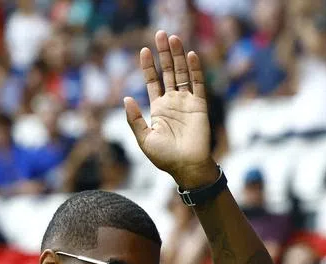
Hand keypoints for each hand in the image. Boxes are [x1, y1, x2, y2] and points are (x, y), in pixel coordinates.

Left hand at [124, 30, 216, 188]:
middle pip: (168, 72)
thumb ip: (134, 119)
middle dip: (164, 54)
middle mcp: (172, 102)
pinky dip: (194, 69)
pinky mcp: (199, 105)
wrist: (187, 167)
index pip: (152, 81)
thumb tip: (126, 98)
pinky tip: (190, 55)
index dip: (148, 66)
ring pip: (182, 73)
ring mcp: (186, 102)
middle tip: (160, 34)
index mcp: (158, 108)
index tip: (144, 50)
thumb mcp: (144, 139)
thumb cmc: (165, 157)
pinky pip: (197, 84)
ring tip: (173, 38)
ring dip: (178, 56)